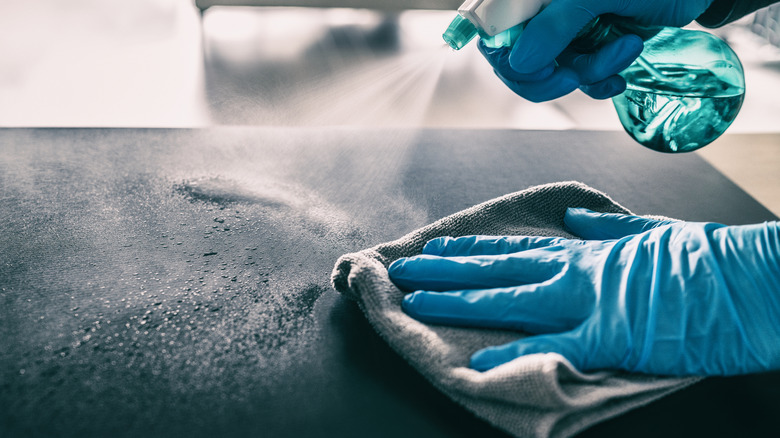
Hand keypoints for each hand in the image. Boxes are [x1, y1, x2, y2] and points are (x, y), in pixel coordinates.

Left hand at [388, 208, 779, 375]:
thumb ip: (606, 228)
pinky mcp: (609, 335)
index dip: (471, 248)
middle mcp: (574, 270)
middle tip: (403, 269)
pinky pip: (552, 346)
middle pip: (496, 268)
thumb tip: (574, 219)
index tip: (437, 246)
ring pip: (508, 298)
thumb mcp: (649, 234)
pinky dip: (514, 354)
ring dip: (459, 301)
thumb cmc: (704, 261)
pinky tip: (478, 362)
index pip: (513, 247)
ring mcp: (587, 300)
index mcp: (584, 251)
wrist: (747, 281)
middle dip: (445, 269)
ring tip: (418, 301)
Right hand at [481, 0, 714, 101]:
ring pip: (554, 74)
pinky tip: (620, 73)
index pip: (494, 32)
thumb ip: (556, 25)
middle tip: (572, 76)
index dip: (508, 57)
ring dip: (589, 73)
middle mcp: (544, 13)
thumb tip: (519, 62)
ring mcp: (567, 32)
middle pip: (516, 62)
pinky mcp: (592, 48)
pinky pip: (581, 79)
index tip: (540, 66)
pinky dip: (601, 82)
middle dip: (546, 77)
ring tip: (623, 50)